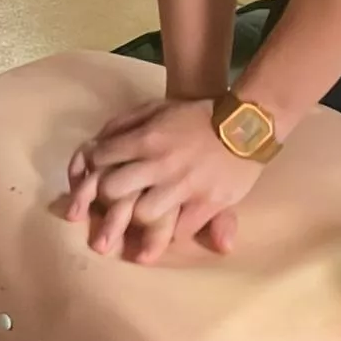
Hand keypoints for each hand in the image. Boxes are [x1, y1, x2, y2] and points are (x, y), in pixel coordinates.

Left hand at [66, 99, 262, 264]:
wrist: (246, 124)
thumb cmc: (197, 116)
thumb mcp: (160, 108)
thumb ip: (126, 123)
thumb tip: (97, 144)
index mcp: (148, 138)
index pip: (103, 157)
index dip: (94, 168)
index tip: (97, 174)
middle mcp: (161, 163)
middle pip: (114, 191)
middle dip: (108, 197)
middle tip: (114, 201)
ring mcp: (184, 186)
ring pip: (144, 215)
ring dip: (139, 219)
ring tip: (141, 218)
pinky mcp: (207, 203)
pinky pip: (180, 229)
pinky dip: (172, 231)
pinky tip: (170, 227)